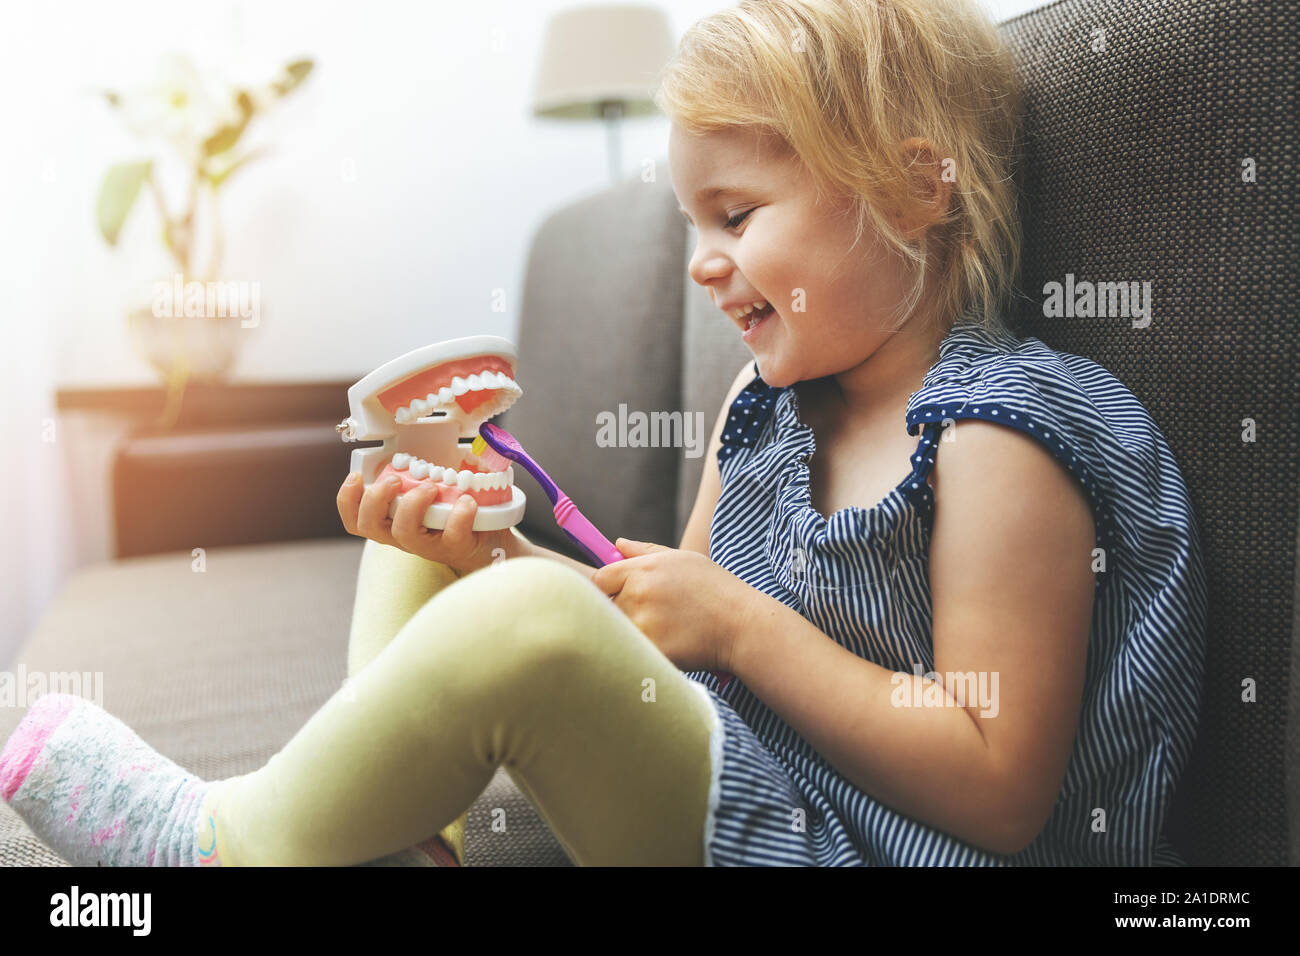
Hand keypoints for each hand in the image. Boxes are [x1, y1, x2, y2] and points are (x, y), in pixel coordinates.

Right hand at [336, 472, 515, 574]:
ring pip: (404, 533)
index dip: (347, 500)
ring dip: (413, 504)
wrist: (490, 545)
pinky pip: (452, 535)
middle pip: (369, 526)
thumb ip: (416, 476)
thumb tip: (414, 435)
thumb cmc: (455, 515)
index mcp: (393, 522)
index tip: (356, 477)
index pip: (355, 519)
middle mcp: (405, 536)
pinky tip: (467, 501)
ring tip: (431, 487)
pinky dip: (458, 515)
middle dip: (375, 498)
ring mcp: (429, 545)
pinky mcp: (457, 548)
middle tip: (395, 480)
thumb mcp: (429, 496)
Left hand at [590, 537, 750, 672]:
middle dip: (622, 612)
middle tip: (651, 616)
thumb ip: (645, 551)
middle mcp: (638, 594)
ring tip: (664, 631)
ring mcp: (643, 624)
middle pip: (606, 607)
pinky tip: (668, 646)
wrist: (742, 624)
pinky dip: (642, 653)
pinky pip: (632, 652)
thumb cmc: (715, 589)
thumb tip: (617, 544)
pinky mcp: (650, 651)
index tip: (621, 596)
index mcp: (643, 569)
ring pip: (618, 632)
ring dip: (632, 633)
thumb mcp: (683, 559)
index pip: (600, 580)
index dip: (607, 589)